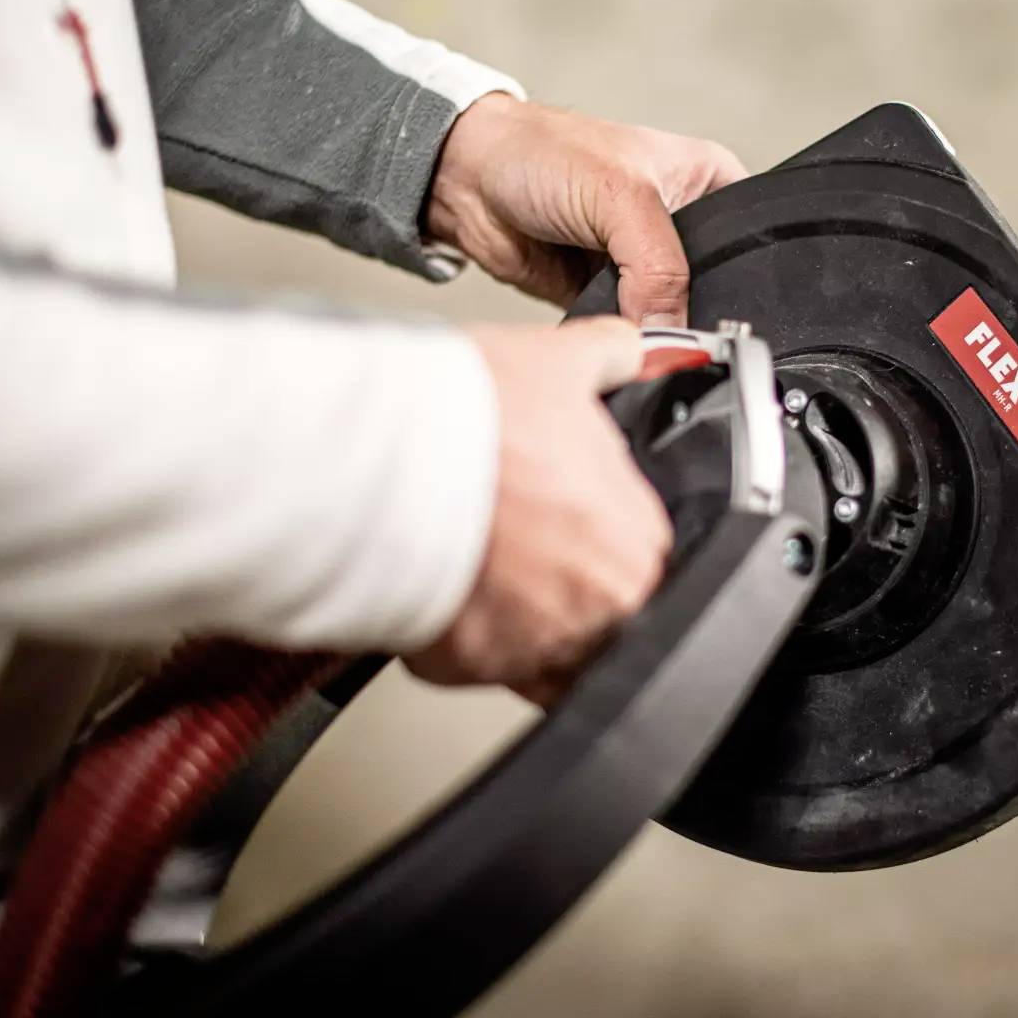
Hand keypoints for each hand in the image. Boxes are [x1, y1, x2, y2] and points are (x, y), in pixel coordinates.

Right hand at [403, 317, 672, 696]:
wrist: (381, 457)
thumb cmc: (470, 416)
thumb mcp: (555, 360)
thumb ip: (609, 358)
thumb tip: (627, 348)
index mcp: (635, 540)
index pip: (633, 552)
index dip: (588, 527)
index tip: (553, 515)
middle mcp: (600, 607)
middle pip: (589, 607)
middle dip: (550, 577)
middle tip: (507, 536)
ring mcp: (536, 646)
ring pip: (534, 643)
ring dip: (506, 610)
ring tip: (470, 557)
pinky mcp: (470, 668)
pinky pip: (471, 663)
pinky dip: (454, 633)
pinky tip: (439, 582)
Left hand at [426, 94, 748, 325]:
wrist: (467, 180)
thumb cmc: (541, 153)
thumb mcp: (619, 195)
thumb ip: (657, 265)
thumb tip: (670, 330)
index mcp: (708, 183)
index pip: (748, 241)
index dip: (740, 279)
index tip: (720, 313)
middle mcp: (682, 225)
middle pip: (711, 290)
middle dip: (691, 314)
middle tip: (670, 327)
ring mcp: (645, 266)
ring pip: (669, 319)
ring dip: (653, 332)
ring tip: (636, 329)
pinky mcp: (610, 299)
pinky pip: (630, 336)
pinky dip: (622, 343)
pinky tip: (615, 339)